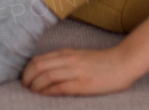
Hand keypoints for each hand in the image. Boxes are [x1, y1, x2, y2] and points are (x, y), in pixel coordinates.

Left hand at [22, 46, 139, 96]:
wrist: (123, 63)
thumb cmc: (102, 62)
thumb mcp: (79, 56)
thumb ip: (64, 60)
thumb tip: (47, 69)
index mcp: (67, 53)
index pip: (39, 60)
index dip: (27, 70)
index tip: (25, 79)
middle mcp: (69, 60)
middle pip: (39, 67)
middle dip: (28, 78)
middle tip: (25, 87)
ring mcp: (75, 72)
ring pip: (47, 77)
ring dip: (36, 86)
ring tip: (33, 92)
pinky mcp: (83, 84)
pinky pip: (60, 88)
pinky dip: (48, 92)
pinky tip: (45, 96)